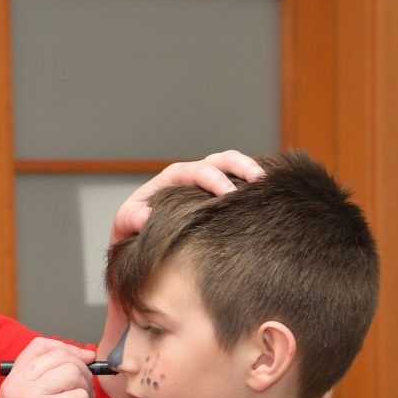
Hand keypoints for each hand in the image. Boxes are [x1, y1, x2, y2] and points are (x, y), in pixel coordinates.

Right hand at [0, 338, 95, 397]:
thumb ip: (48, 380)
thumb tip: (86, 355)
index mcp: (12, 381)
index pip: (40, 345)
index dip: (66, 348)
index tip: (82, 361)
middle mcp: (18, 385)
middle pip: (63, 356)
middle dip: (82, 374)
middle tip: (81, 397)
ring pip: (75, 374)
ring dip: (84, 395)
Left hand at [111, 150, 264, 243]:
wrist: (140, 238)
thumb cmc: (132, 228)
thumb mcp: (126, 223)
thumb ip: (133, 217)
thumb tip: (147, 217)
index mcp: (173, 178)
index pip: (196, 170)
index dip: (214, 179)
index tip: (228, 194)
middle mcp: (193, 176)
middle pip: (221, 159)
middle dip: (241, 166)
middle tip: (259, 181)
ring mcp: (209, 184)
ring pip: (234, 166)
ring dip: (252, 171)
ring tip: (271, 184)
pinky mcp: (220, 196)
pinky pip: (240, 184)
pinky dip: (254, 187)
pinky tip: (269, 198)